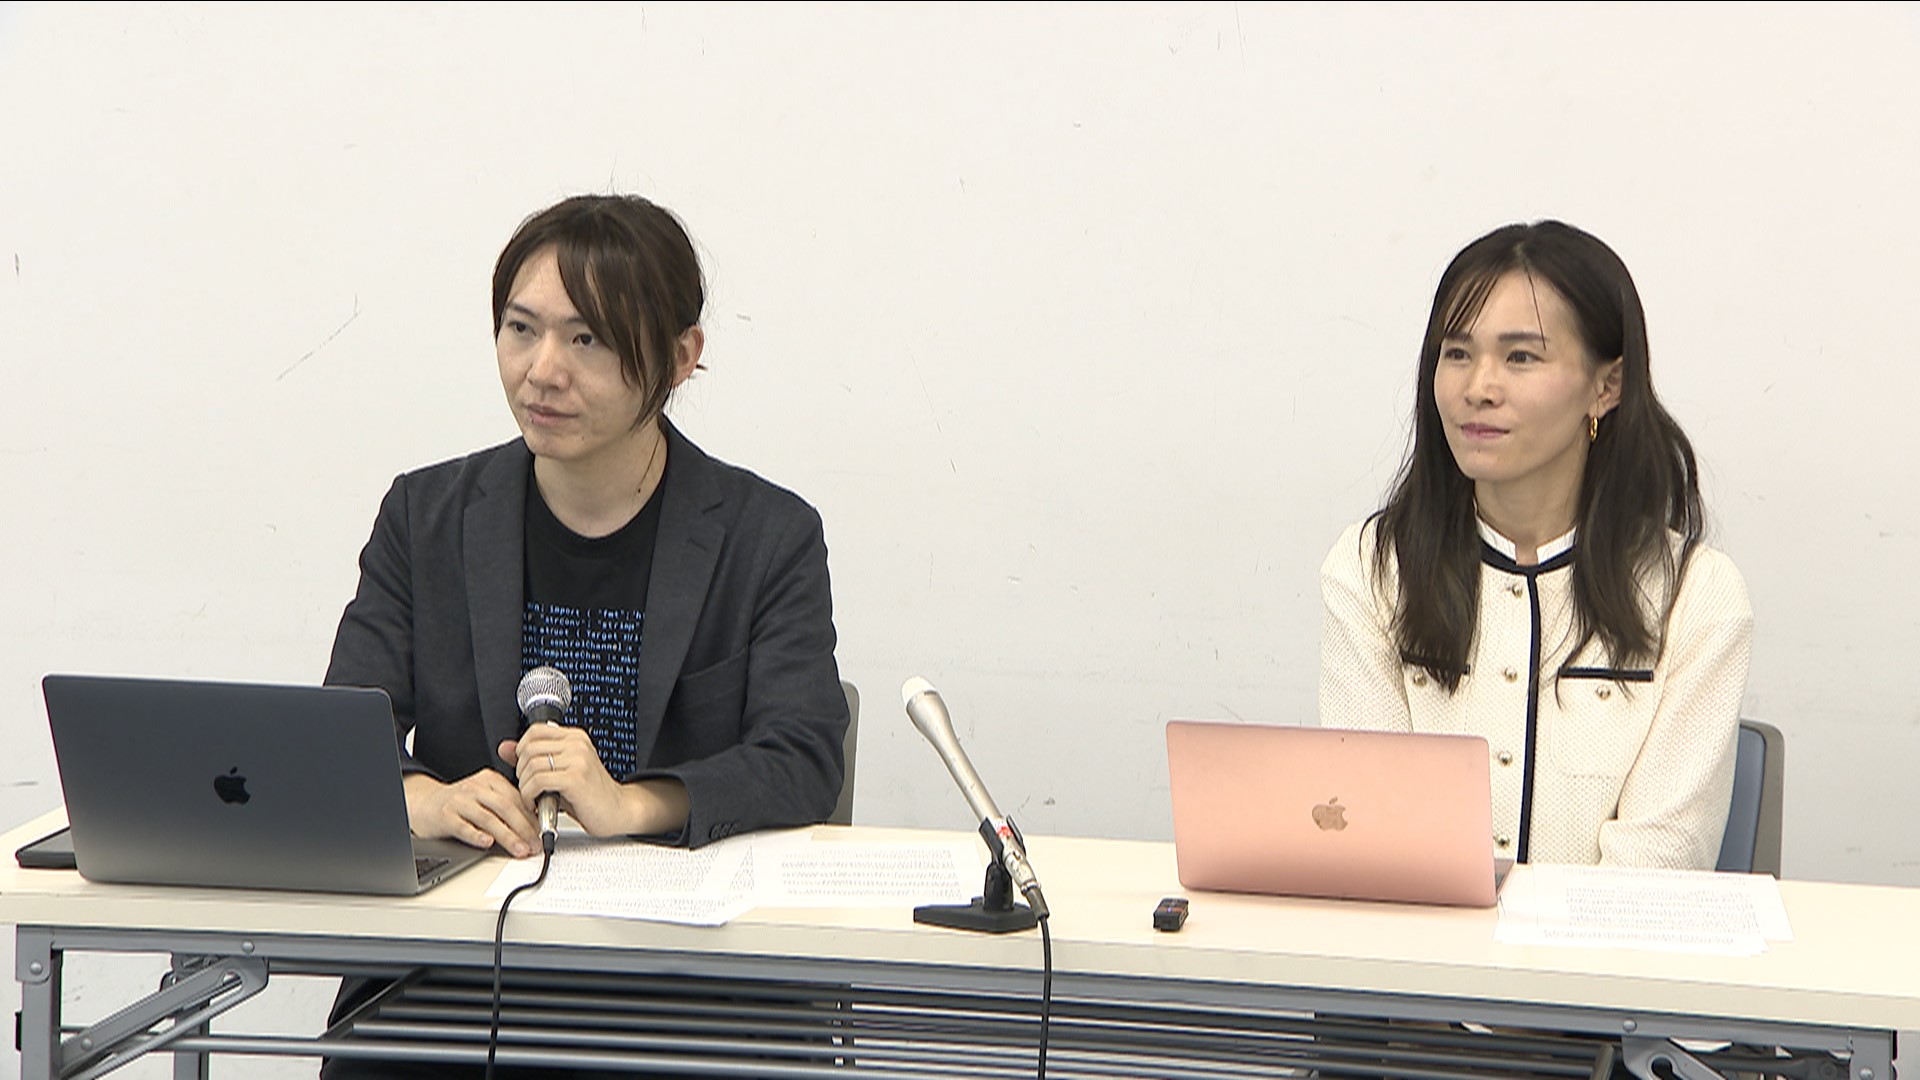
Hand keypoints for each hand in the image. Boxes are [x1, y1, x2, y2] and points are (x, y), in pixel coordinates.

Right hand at [402, 769, 539, 857]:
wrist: (424, 803)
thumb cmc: (460, 803)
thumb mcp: (485, 798)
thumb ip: (507, 806)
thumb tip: (534, 825)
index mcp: (490, 781)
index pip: (517, 798)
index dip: (532, 817)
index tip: (543, 833)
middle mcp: (476, 788)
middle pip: (506, 807)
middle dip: (524, 828)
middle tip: (535, 845)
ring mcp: (459, 801)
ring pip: (488, 818)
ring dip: (507, 836)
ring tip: (520, 849)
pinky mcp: (445, 816)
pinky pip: (463, 826)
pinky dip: (476, 835)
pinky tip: (487, 843)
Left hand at [500, 725, 689, 837]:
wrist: (618, 811)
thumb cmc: (590, 795)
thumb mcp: (558, 772)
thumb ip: (531, 758)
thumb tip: (504, 748)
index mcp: (574, 738)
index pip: (535, 731)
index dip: (522, 750)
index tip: (525, 769)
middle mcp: (577, 744)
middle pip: (529, 748)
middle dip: (520, 772)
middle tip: (528, 789)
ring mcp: (577, 759)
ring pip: (531, 765)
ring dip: (524, 786)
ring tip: (533, 798)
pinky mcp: (575, 778)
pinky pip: (538, 781)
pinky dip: (530, 795)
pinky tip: (537, 803)